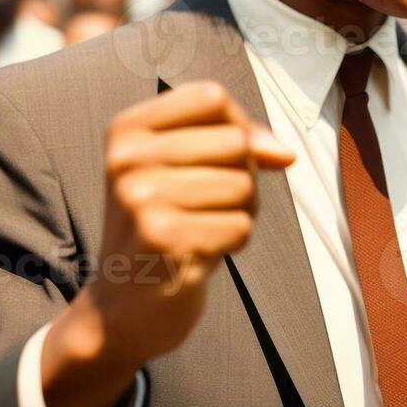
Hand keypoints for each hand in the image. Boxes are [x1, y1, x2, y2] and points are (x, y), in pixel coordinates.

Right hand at [42, 81, 294, 406]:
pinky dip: (232, 244)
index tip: (228, 159)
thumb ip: (236, 144)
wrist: (122, 309)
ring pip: (243, 186)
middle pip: (236, 142)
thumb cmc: (165, 227)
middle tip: (209, 208)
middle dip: (243, 178)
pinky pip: (240, 226)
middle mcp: (127, 158)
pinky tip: (198, 254)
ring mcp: (140, 198)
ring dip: (240, 214)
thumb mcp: (185, 171)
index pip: (212, 97)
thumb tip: (285, 152)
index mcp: (127, 130)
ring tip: (203, 230)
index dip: (239, 126)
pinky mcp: (161, 238)